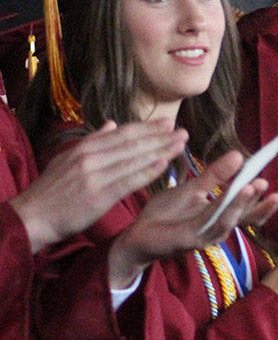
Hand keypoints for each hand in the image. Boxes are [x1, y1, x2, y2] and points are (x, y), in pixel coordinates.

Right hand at [10, 120, 185, 252]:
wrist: (33, 217)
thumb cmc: (52, 191)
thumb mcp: (67, 159)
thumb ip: (92, 141)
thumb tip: (111, 123)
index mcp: (84, 147)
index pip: (122, 134)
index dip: (147, 127)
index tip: (168, 123)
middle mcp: (90, 157)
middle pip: (132, 143)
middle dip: (160, 136)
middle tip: (183, 131)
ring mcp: (95, 176)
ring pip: (134, 159)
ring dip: (160, 150)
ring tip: (181, 144)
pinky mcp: (98, 196)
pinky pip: (128, 181)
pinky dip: (147, 171)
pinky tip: (164, 164)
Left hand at [106, 150, 277, 287]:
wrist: (137, 234)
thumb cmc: (165, 213)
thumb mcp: (192, 188)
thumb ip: (215, 175)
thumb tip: (239, 155)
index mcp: (221, 216)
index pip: (248, 208)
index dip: (262, 197)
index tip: (270, 177)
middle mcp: (219, 228)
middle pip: (247, 217)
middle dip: (260, 202)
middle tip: (266, 183)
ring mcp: (207, 235)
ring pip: (232, 219)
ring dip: (244, 203)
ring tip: (254, 186)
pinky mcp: (193, 238)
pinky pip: (213, 223)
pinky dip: (226, 209)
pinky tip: (233, 194)